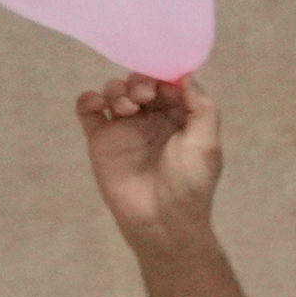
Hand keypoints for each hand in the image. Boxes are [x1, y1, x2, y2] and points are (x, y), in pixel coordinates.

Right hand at [77, 75, 221, 239]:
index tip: (162, 86)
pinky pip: (88, 109)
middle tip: (144, 97)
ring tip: (128, 108)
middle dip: (140, 81)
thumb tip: (187, 76)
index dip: (164, 78)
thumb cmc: (189, 183)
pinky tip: (100, 105)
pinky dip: (89, 98)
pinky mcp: (101, 139)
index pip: (168, 85)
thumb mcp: (207, 144)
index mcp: (180, 119)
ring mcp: (125, 128)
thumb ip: (202, 108)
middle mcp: (152, 120)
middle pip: (140, 83)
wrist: (161, 220)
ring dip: (118, 89)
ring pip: (115, 91)